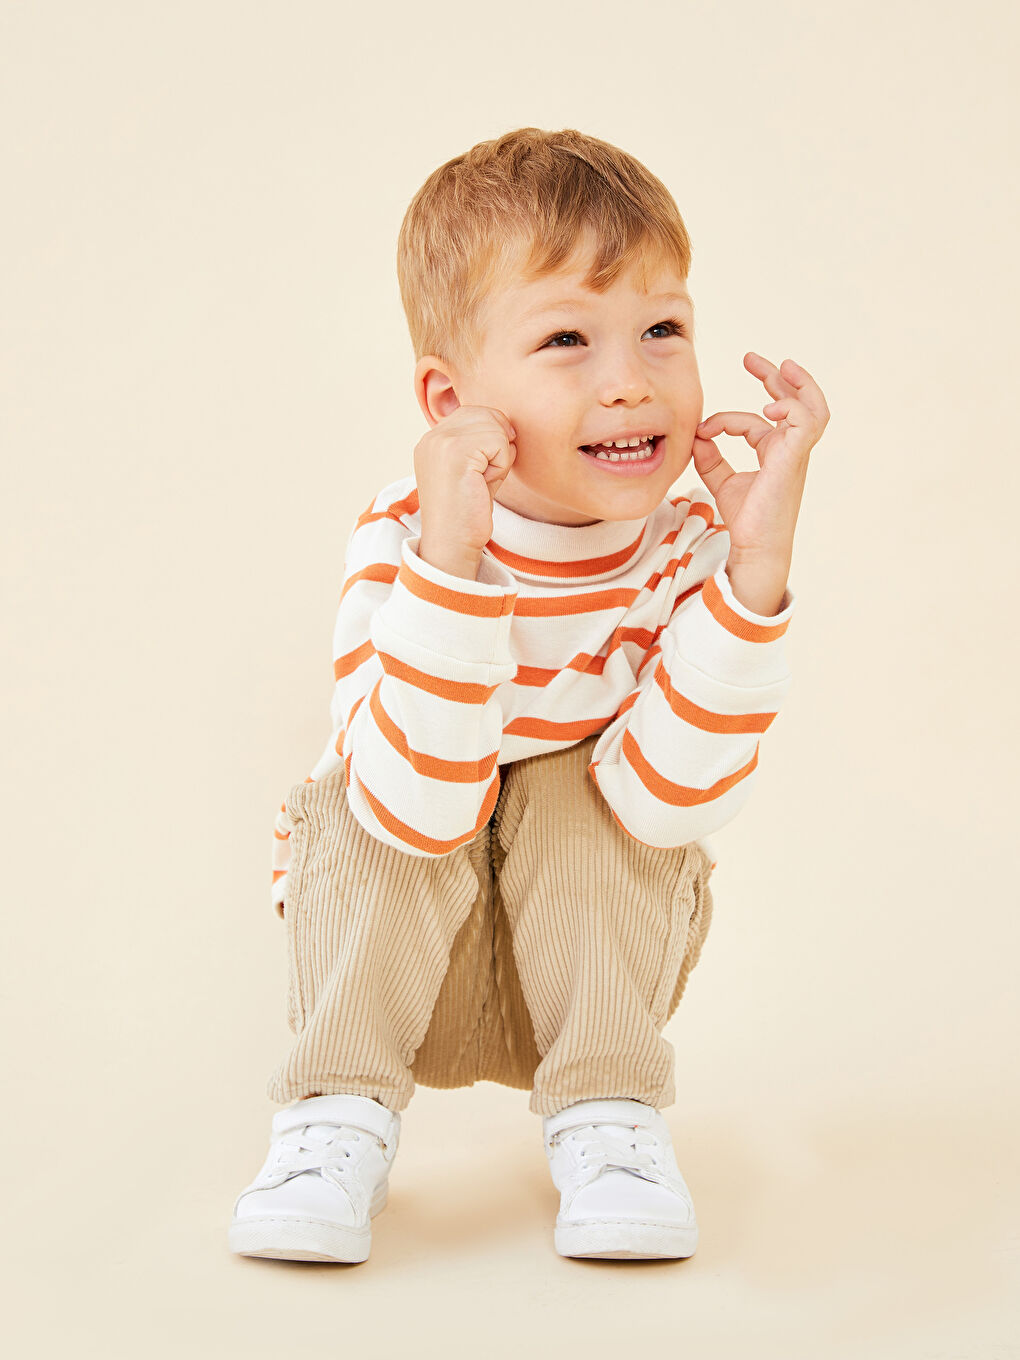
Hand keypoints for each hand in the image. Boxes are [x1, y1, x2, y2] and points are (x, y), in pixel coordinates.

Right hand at [413, 404, 517, 561]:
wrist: (452, 544)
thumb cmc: (467, 513)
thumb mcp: (474, 471)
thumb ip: (484, 445)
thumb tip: (509, 427)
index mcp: (432, 439)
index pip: (474, 412)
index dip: (492, 439)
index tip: (480, 473)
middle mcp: (432, 436)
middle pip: (487, 414)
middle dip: (497, 446)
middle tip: (481, 479)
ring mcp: (441, 441)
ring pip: (496, 427)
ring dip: (500, 457)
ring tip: (480, 483)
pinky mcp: (455, 451)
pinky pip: (499, 442)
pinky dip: (501, 466)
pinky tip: (483, 485)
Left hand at [692, 354, 828, 563]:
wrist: (755, 546)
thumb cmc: (745, 519)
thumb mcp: (721, 481)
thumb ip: (711, 457)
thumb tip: (697, 434)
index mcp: (775, 452)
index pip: (755, 421)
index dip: (727, 419)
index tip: (703, 427)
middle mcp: (789, 449)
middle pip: (794, 402)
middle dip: (774, 376)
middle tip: (750, 358)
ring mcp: (796, 453)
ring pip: (813, 409)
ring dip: (799, 384)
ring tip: (781, 366)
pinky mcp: (794, 459)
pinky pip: (807, 422)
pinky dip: (791, 408)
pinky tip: (769, 408)